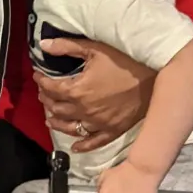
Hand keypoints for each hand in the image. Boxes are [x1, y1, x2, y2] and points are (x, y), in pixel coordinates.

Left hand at [35, 38, 155, 151]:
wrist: (155, 77)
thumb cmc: (124, 61)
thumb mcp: (94, 49)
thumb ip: (66, 47)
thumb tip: (43, 45)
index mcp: (77, 91)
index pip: (51, 89)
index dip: (41, 82)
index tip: (38, 76)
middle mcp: (84, 111)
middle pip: (57, 109)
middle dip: (46, 100)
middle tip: (44, 93)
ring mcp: (98, 123)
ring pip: (70, 128)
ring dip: (57, 122)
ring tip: (50, 117)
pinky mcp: (112, 131)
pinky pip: (93, 142)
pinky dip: (82, 145)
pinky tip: (74, 146)